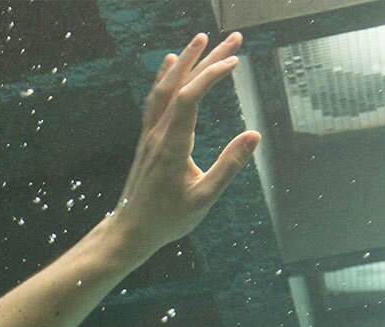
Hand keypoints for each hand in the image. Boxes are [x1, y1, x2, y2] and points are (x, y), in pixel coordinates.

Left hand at [106, 32, 261, 255]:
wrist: (129, 230)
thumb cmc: (166, 219)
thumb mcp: (204, 198)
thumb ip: (228, 166)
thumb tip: (254, 136)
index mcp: (172, 146)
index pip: (189, 98)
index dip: (210, 75)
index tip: (235, 60)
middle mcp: (157, 134)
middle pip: (179, 86)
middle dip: (205, 58)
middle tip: (233, 38)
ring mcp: (149, 135)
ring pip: (163, 90)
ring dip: (183, 62)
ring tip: (201, 39)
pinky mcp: (147, 140)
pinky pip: (154, 101)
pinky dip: (164, 78)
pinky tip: (170, 64)